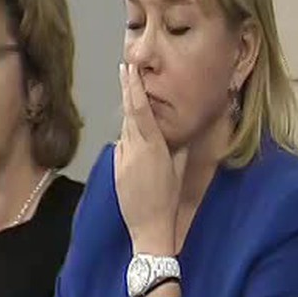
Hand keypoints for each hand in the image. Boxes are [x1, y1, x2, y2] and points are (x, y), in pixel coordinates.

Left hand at [113, 62, 185, 253]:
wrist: (149, 226)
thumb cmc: (170, 201)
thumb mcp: (179, 172)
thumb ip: (179, 150)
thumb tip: (181, 134)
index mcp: (153, 147)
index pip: (140, 111)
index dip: (134, 88)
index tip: (129, 70)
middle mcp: (134, 149)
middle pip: (128, 114)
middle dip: (127, 92)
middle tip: (125, 70)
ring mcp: (122, 158)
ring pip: (125, 129)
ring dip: (129, 113)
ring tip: (132, 94)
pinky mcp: (116, 168)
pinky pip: (123, 145)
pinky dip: (129, 136)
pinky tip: (135, 134)